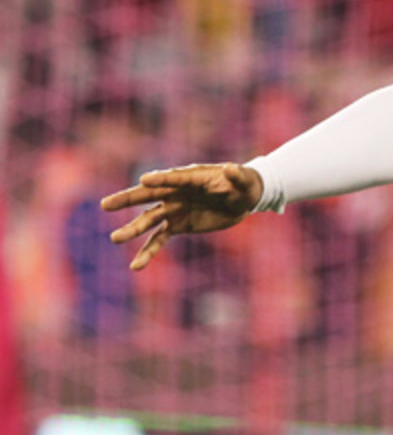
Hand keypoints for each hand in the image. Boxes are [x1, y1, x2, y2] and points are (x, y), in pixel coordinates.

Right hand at [100, 163, 263, 270]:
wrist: (242, 199)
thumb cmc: (243, 184)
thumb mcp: (244, 181)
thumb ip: (238, 175)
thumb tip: (232, 168)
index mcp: (190, 176)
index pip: (173, 177)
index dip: (161, 178)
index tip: (146, 180)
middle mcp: (176, 191)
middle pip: (148, 195)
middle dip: (128, 199)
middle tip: (106, 205)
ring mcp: (174, 209)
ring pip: (149, 219)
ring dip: (133, 229)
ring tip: (116, 239)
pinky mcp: (178, 225)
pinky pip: (159, 239)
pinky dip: (148, 251)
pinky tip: (136, 266)